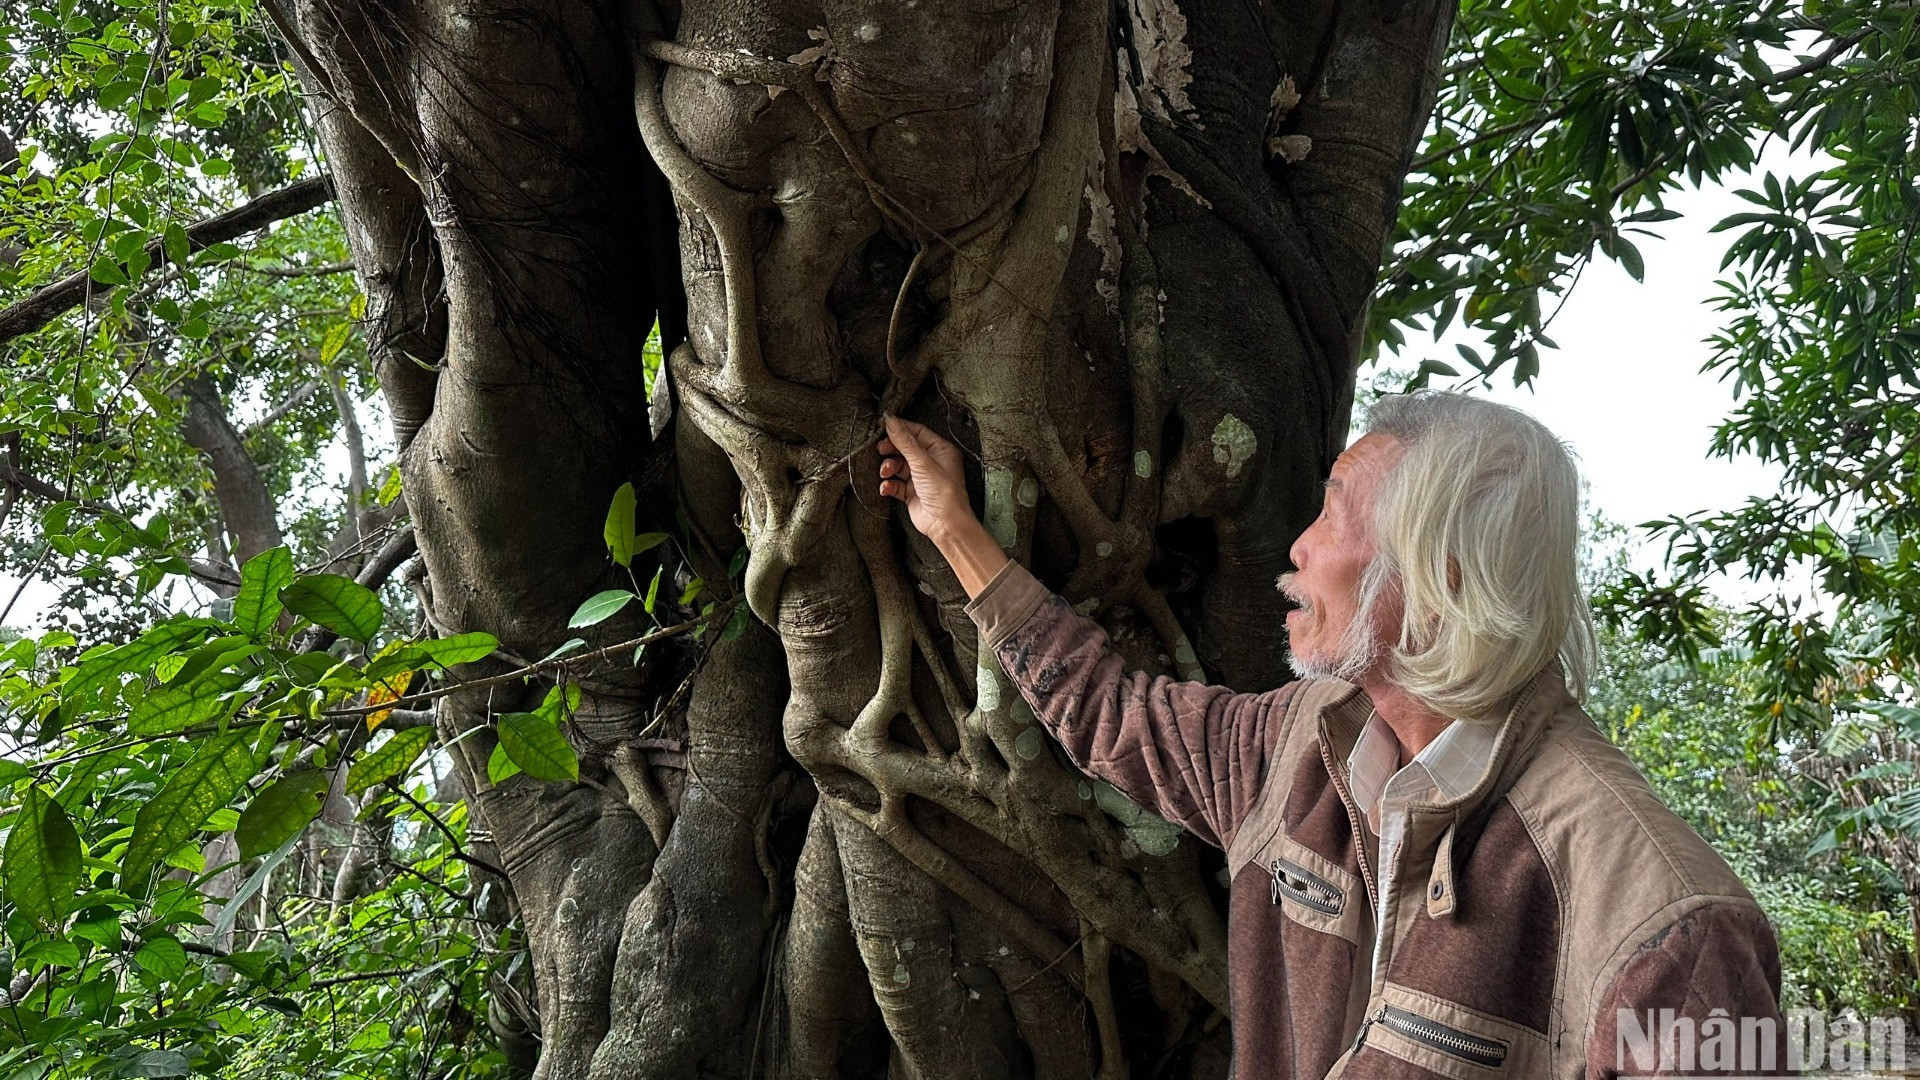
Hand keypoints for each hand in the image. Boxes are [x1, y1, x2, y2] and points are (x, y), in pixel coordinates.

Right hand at [877, 416, 1009, 597]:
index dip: (900, 429)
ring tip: (885, 472)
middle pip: (905, 448)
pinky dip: (888, 485)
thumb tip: (891, 420)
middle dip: (891, 449)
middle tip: (880, 449)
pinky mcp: (912, 492)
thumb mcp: (922, 462)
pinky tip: (886, 488)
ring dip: (888, 468)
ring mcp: (921, 478)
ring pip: (898, 466)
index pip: (917, 432)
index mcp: (940, 450)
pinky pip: (895, 484)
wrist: (945, 524)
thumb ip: (904, 441)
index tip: (883, 426)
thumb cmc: (943, 493)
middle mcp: (931, 462)